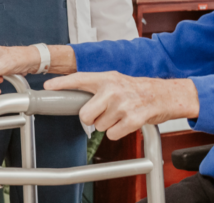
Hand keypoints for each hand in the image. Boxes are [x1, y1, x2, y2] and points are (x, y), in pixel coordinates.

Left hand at [44, 72, 199, 139]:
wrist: (165, 95)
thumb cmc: (139, 90)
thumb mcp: (117, 81)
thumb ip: (97, 88)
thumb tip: (76, 101)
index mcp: (107, 78)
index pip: (80, 79)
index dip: (62, 83)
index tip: (48, 86)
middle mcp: (113, 89)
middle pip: (85, 114)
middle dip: (93, 118)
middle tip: (105, 113)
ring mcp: (123, 104)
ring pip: (100, 126)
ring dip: (109, 124)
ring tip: (121, 114)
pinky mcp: (133, 118)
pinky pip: (113, 134)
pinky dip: (119, 132)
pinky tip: (128, 122)